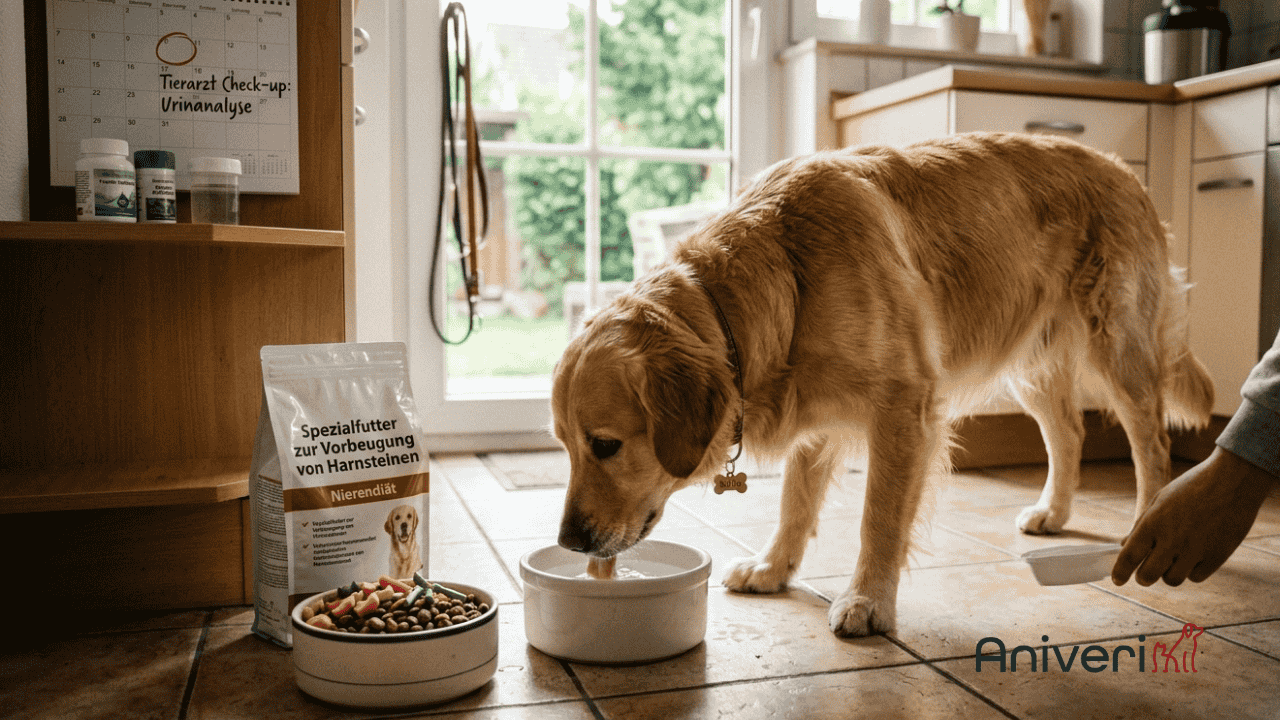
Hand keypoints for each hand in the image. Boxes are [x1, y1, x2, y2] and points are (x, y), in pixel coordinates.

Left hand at [1112, 447, 1274, 586]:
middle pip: (1148, 576)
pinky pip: (1196, 577)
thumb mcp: (1161, 500)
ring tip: (1174, 558)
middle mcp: (1172, 540)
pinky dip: (1192, 570)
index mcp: (1153, 523)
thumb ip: (1142, 525)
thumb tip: (1125, 545)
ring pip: (1172, 580)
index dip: (1120, 572)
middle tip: (1145, 574)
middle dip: (1143, 577)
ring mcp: (1195, 550)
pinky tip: (1194, 555)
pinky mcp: (1217, 557)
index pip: (1129, 556)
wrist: (1233, 480)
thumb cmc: (1192, 487)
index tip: (1117, 581)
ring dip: (1169, 573)